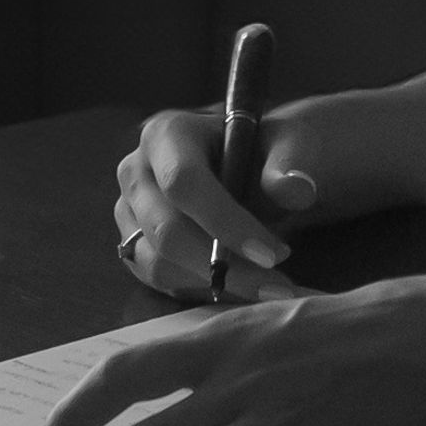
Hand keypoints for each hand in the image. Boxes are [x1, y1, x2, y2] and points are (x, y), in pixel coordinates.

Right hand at [115, 99, 328, 300]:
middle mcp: (137, 173)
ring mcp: (131, 213)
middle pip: (166, 231)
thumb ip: (291, 163)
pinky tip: (245, 287)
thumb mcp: (290, 144)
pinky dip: (206, 291)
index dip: (225, 223)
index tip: (273, 255)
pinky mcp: (135, 246)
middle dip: (225, 266)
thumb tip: (295, 189)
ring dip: (218, 285)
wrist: (257, 168)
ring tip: (270, 287)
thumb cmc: (270, 152)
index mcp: (168, 134)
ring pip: (159, 265)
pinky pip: (162, 282)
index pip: (183, 182)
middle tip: (280, 286)